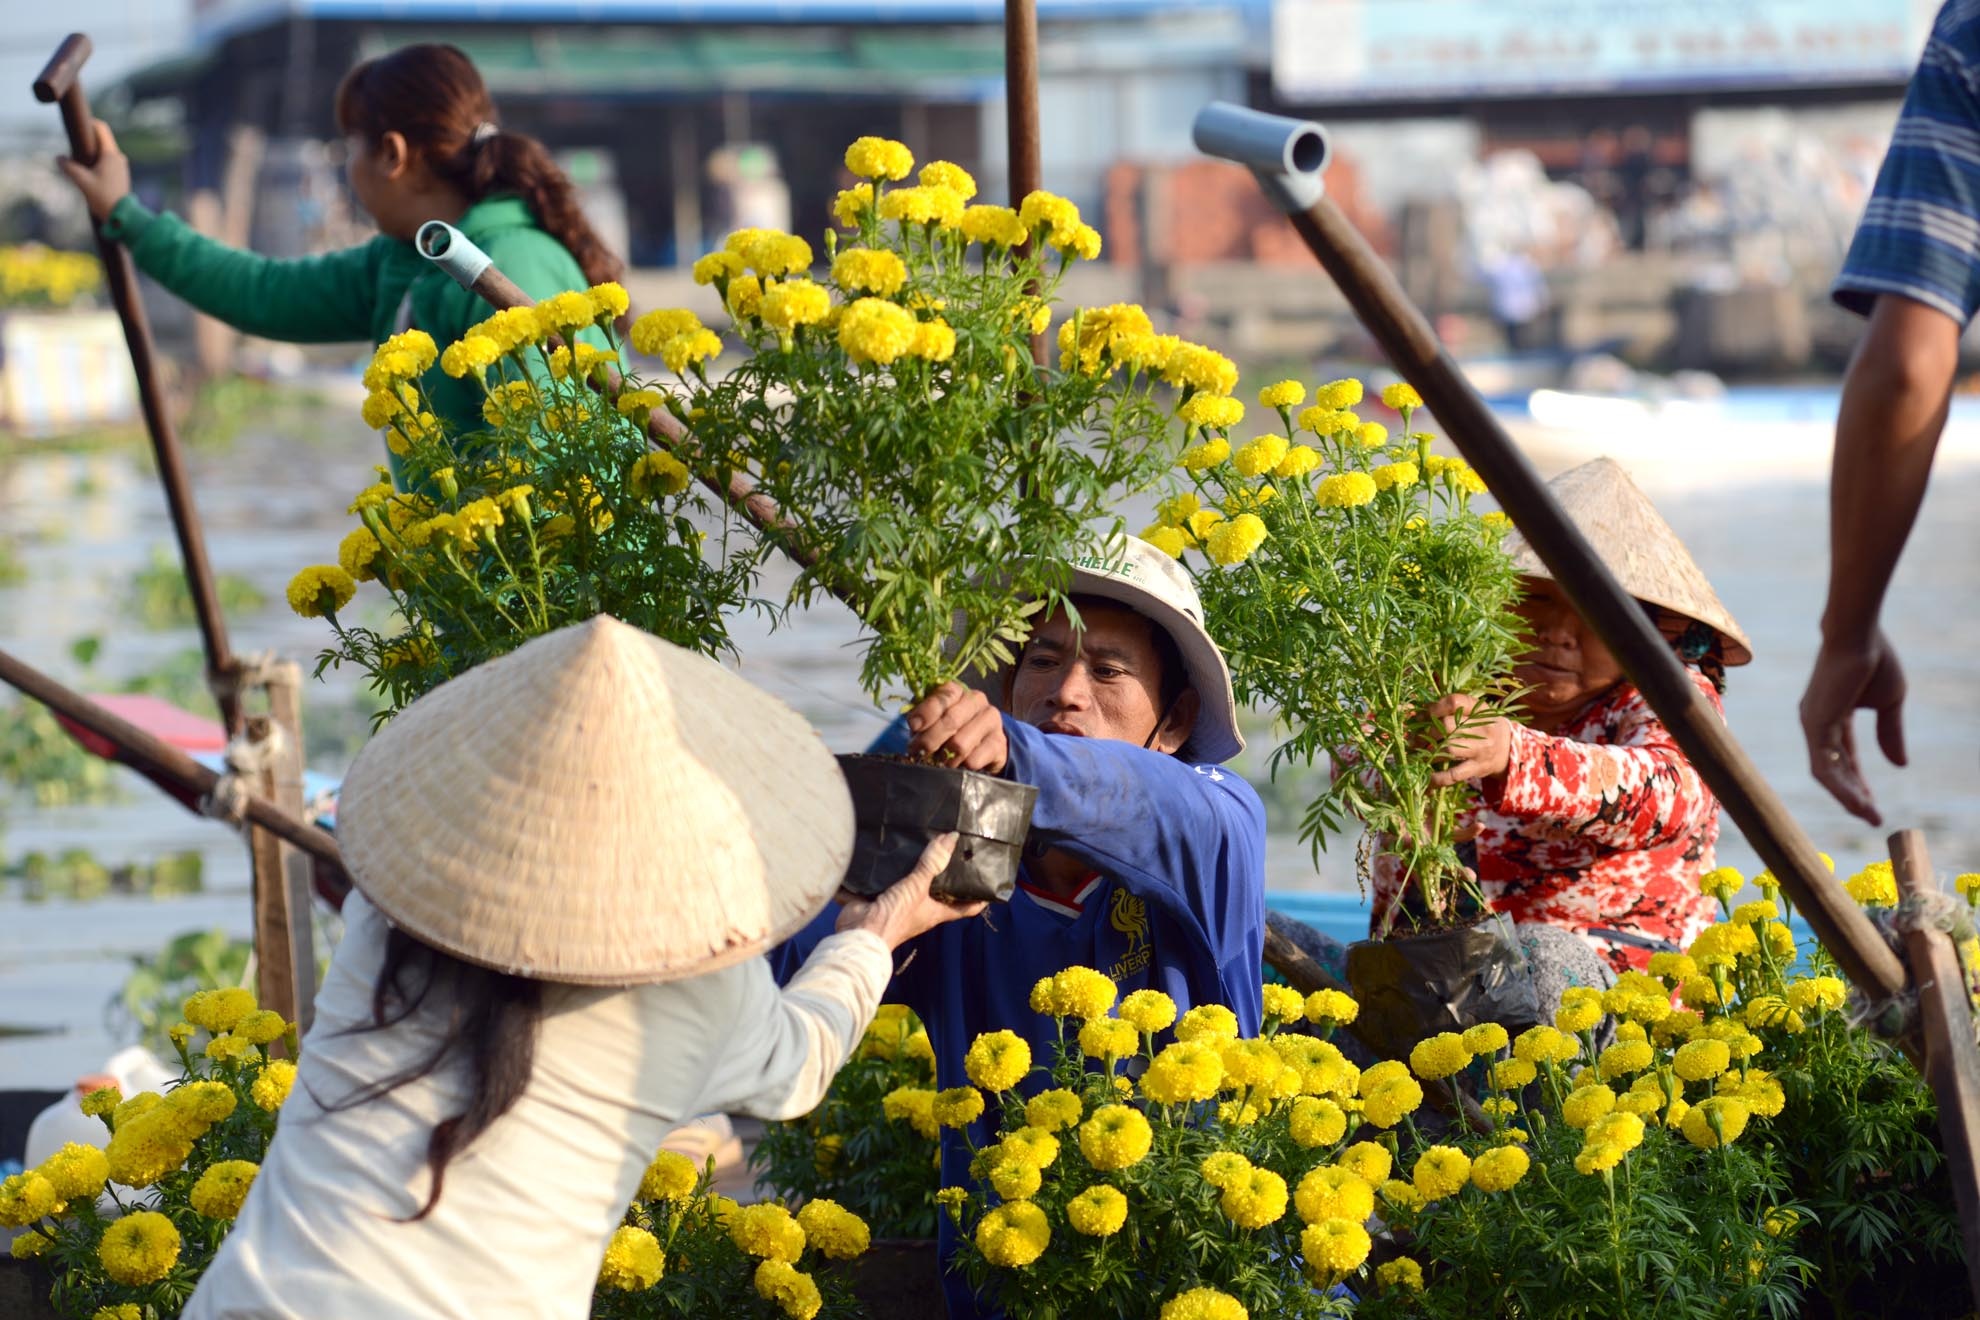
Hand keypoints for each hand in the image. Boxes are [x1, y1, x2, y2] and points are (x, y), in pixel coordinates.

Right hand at [56, 119, 131, 222]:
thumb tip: (58, 158)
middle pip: (101, 138)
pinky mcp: (119, 173)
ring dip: (89, 151)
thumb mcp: (82, 181)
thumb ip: (69, 167)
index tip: (75, 125)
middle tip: (71, 146)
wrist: (122, 216)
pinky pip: (105, 159)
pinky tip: (85, 169)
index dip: (88, 123)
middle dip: (85, 139)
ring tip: (76, 160)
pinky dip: (94, 159)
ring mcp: (120, 165)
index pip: (101, 128)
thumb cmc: (103, 198)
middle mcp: (118, 157)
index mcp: (111, 154)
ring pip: (102, 150)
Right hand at [836, 833, 984, 947]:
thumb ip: (933, 863)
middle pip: (940, 890)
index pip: (967, 907)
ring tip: (926, 841)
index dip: (980, 896)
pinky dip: (893, 867)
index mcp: (937, 911)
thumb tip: (952, 838)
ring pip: (915, 882)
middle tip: (955, 848)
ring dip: (918, 866)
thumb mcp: (918, 887)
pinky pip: (891, 879)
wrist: (859, 931)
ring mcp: (902, 902)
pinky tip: (895, 848)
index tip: (988, 879)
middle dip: (947, 873)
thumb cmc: (895, 916)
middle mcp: (922, 908)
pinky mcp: (883, 896)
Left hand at [903, 681, 1007, 772]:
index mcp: (959, 690)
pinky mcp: (999, 742)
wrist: (983, 744)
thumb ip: (922, 717)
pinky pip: (973, 760)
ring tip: (938, 761)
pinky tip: (957, 765)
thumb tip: (914, 725)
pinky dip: (960, 767)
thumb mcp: (934, 718)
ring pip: (960, 744)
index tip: (913, 727)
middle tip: (918, 752)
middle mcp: (978, 701)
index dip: (926, 712)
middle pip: (951, 721)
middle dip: (930, 740)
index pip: (943, 696)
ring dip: (944, 757)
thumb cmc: (952, 728)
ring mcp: (991, 720)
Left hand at [1424, 693, 1513, 788]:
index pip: (1455, 702)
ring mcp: (1481, 750)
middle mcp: (1482, 728)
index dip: (1435, 708)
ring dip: (1429, 752)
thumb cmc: (1483, 727)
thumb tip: (1418, 713)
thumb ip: (1450, 710)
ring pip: (1449, 749)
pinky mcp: (1478, 768)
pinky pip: (1455, 774)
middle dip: (1427, 732)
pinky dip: (1439, 777)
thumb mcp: (1474, 712)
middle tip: (1415, 739)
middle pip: (1448, 726)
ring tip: (1418, 753)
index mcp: (1480, 710)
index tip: (1422, 715)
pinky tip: (1428, 776)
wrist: (1509, 749)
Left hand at [1800, 629, 1907, 825]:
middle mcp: (1816, 722)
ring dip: (1847, 796)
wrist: (1861, 634)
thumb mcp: (1889, 703)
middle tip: (1872, 816)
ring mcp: (1812, 724)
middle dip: (1852, 794)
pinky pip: (1823, 764)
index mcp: (1832, 717)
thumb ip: (1889, 734)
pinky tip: (1857, 800)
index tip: (1872, 803)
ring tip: (1869, 815)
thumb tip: (1899, 765)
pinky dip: (1840, 785)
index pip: (1843, 758)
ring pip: (1826, 772)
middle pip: (1832, 769)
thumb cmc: (1875, 659)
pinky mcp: (1814, 723)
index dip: (1857, 781)